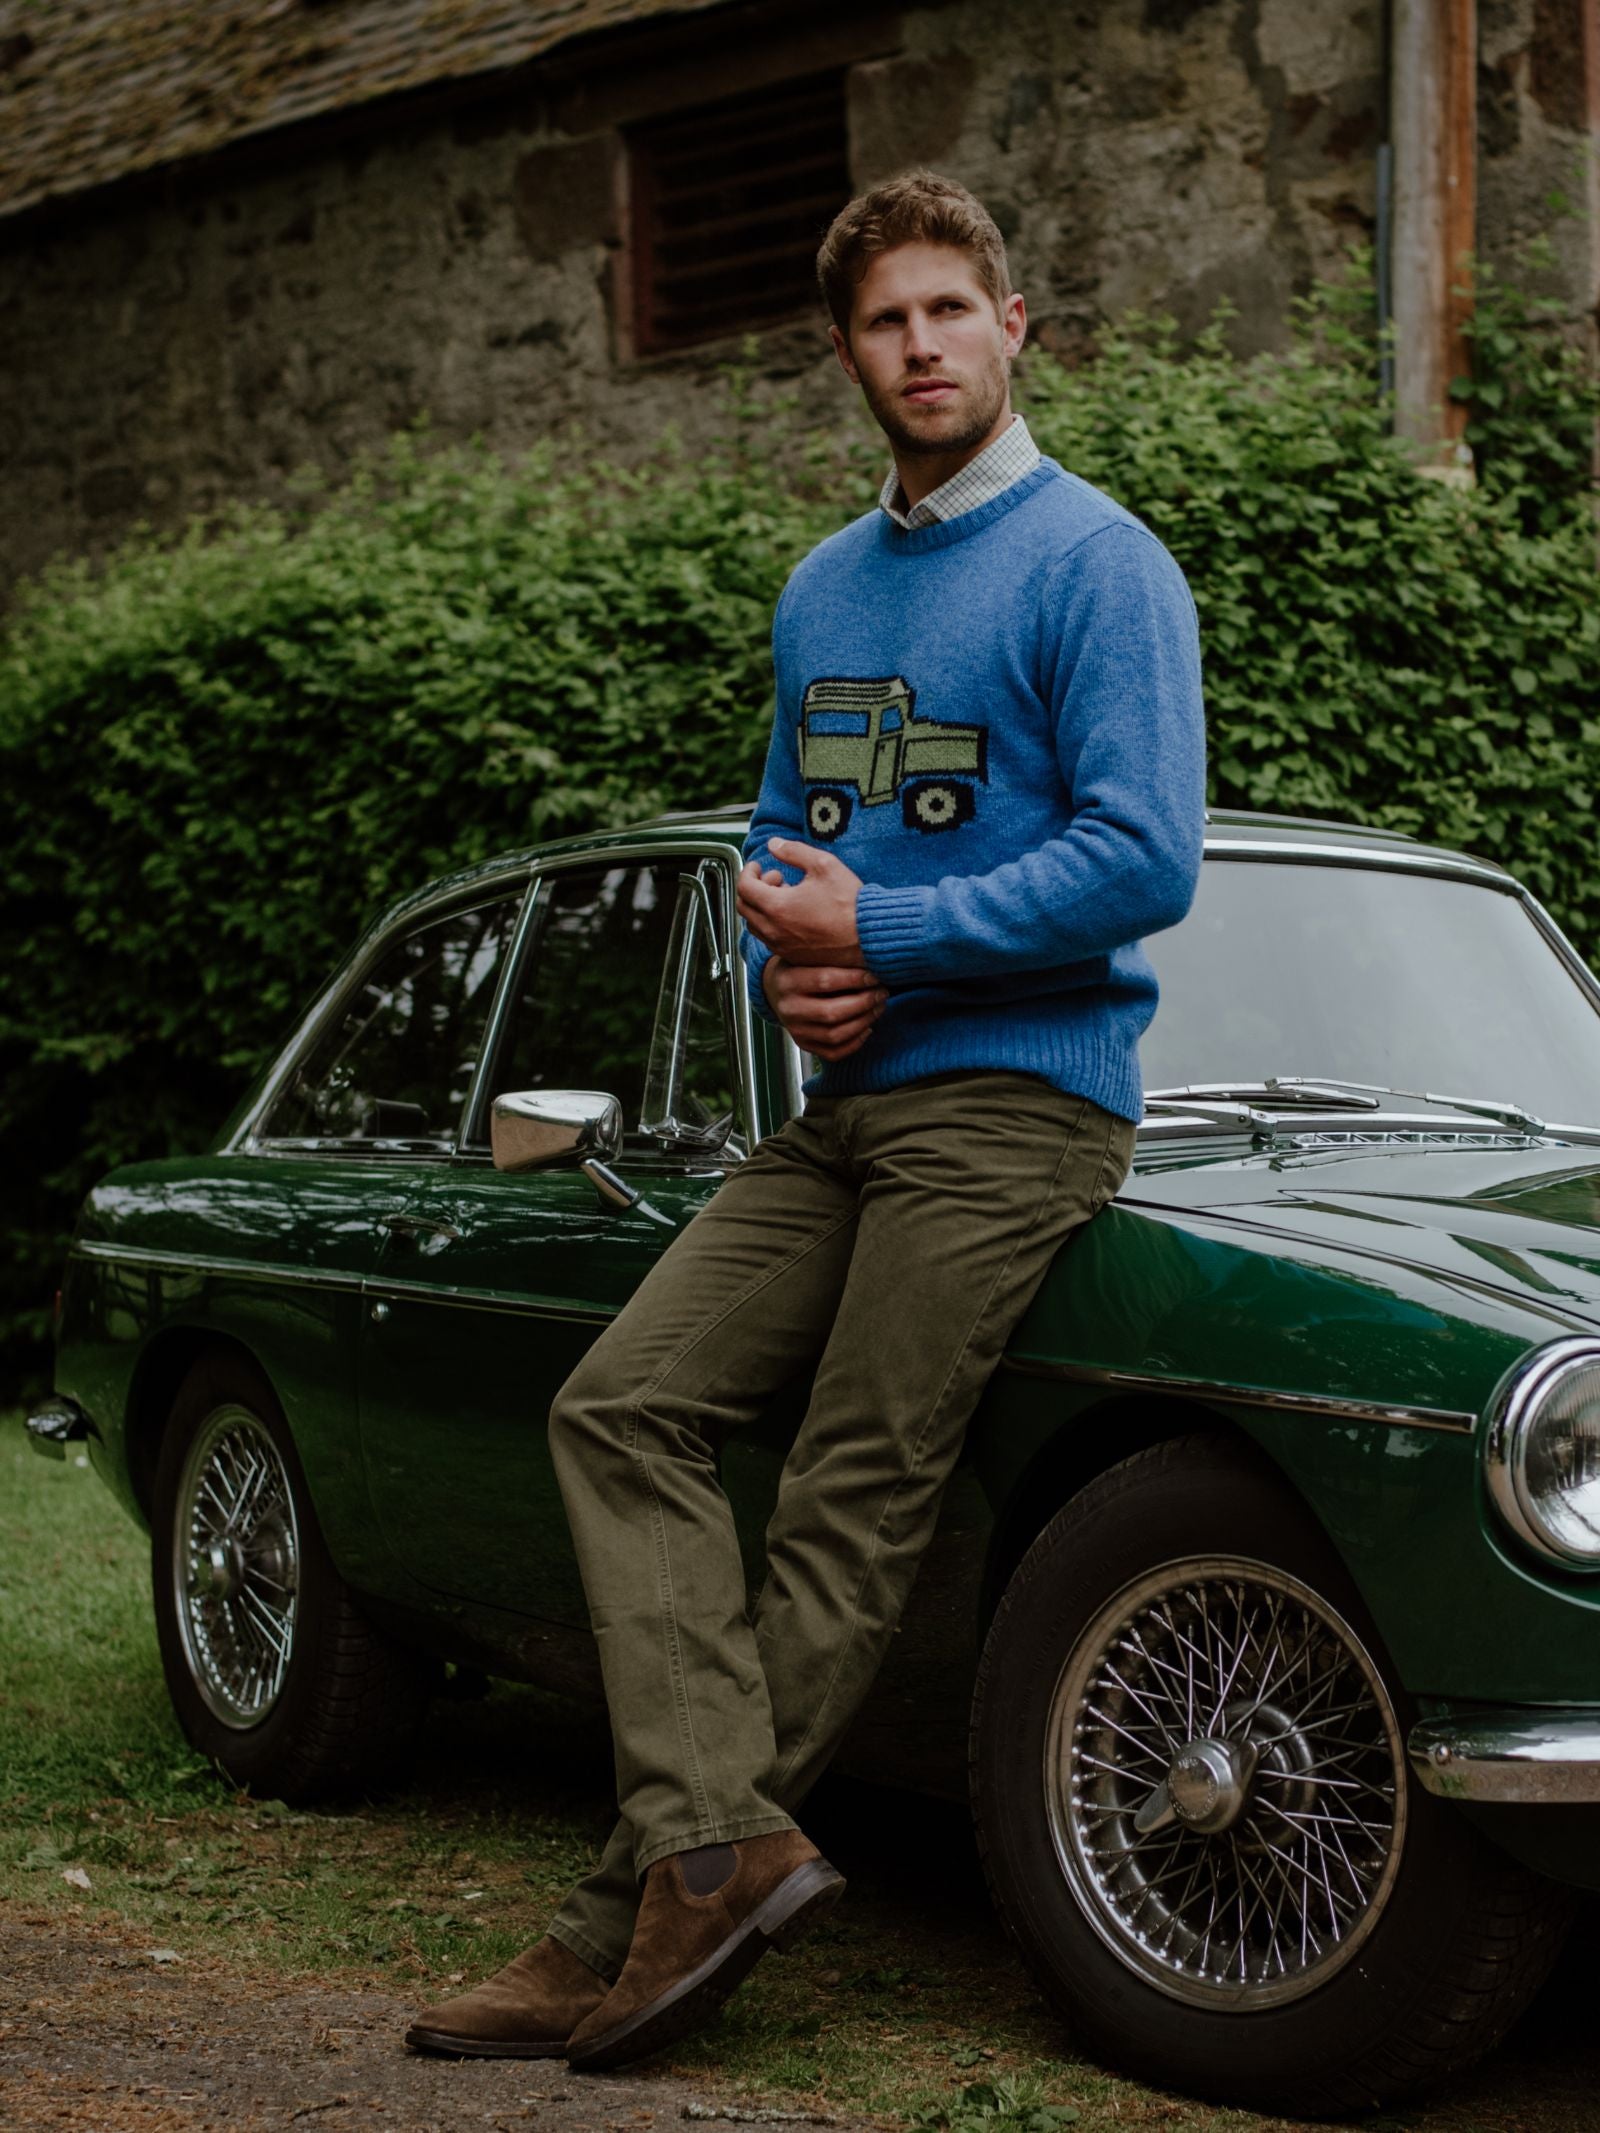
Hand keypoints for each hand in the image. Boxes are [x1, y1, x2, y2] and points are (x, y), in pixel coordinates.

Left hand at [737, 838, 862, 964]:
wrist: (870, 936)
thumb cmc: (850, 903)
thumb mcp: (824, 865)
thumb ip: (794, 851)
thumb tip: (774, 844)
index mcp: (777, 907)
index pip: (744, 887)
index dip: (748, 871)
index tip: (759, 866)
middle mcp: (774, 930)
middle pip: (744, 907)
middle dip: (754, 888)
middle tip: (775, 878)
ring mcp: (782, 946)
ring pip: (755, 925)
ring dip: (762, 907)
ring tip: (787, 895)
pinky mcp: (793, 956)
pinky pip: (769, 939)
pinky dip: (772, 924)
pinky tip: (795, 914)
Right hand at [762, 955, 886, 1061]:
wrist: (774, 989)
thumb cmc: (799, 967)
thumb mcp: (806, 956)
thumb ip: (831, 958)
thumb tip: (869, 960)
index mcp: (788, 981)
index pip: (825, 981)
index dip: (854, 979)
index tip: (874, 976)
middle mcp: (789, 1009)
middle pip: (831, 1012)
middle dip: (864, 1003)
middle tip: (881, 993)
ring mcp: (795, 1030)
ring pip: (835, 1035)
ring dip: (864, 1022)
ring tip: (878, 1007)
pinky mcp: (803, 1045)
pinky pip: (833, 1053)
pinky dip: (855, 1043)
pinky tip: (867, 1028)